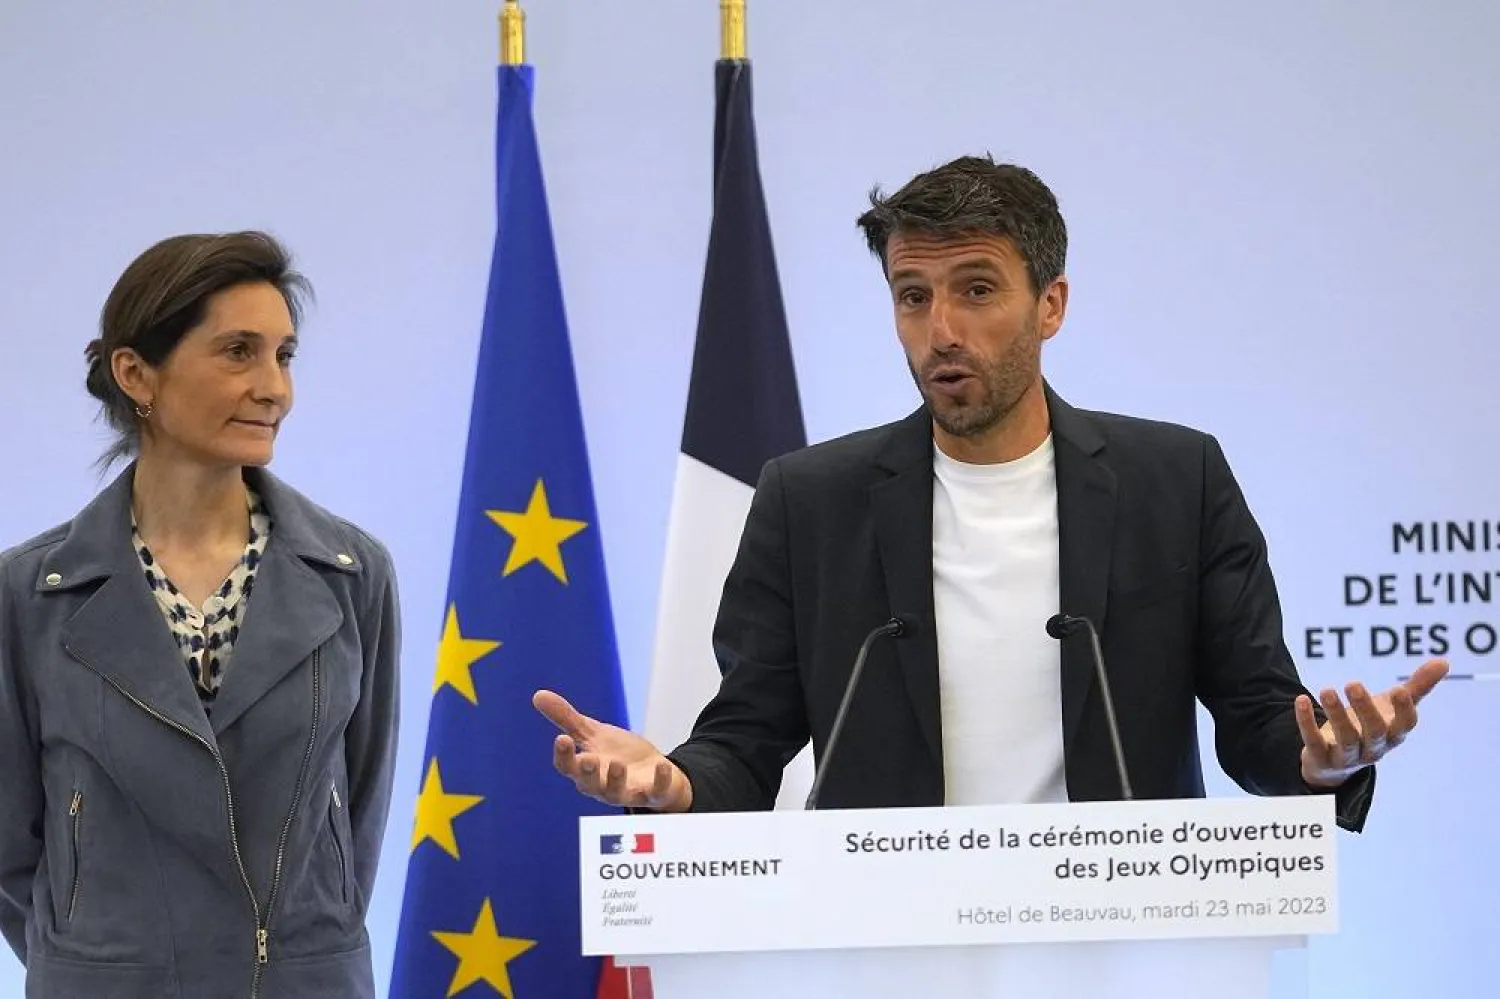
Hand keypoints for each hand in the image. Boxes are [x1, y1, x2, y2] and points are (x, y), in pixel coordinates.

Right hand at [532, 689, 693, 811]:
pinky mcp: (655, 793)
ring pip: (618, 794)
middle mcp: (604, 787)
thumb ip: (567, 719)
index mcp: (586, 771)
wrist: (652, 771)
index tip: (561, 739)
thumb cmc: (618, 755)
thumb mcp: (593, 734)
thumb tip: (538, 695)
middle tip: (586, 759)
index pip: (568, 767)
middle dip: (588, 773)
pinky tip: (661, 766)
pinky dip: (659, 781)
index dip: (564, 756)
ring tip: (617, 765)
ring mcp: (630, 792)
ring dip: (617, 781)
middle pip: (590, 785)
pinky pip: (657, 792)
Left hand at [1295, 658, 1448, 787]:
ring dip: (1336, 714)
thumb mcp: (1391, 708)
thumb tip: (1444, 662)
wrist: (1335, 763)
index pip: (1405, 726)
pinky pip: (1314, 742)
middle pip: (1374, 732)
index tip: (1398, 690)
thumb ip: (1416, 687)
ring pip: (1346, 739)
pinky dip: (1306, 722)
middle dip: (1365, 709)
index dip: (1404, 710)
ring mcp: (1347, 756)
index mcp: (1393, 734)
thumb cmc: (1370, 727)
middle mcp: (1373, 748)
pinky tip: (1301, 700)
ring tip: (1327, 690)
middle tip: (1352, 684)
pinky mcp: (1321, 758)